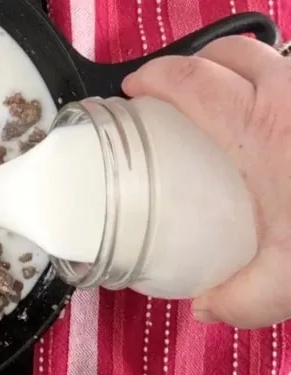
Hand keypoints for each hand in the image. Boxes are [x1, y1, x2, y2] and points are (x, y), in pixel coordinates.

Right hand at [122, 35, 290, 328]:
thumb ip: (242, 298)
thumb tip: (207, 305)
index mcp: (255, 126)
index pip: (188, 79)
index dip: (153, 77)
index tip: (133, 91)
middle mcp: (286, 94)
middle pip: (224, 53)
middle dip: (188, 63)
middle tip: (169, 94)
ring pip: (262, 56)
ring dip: (228, 68)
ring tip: (214, 100)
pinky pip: (290, 73)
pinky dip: (267, 83)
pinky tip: (267, 120)